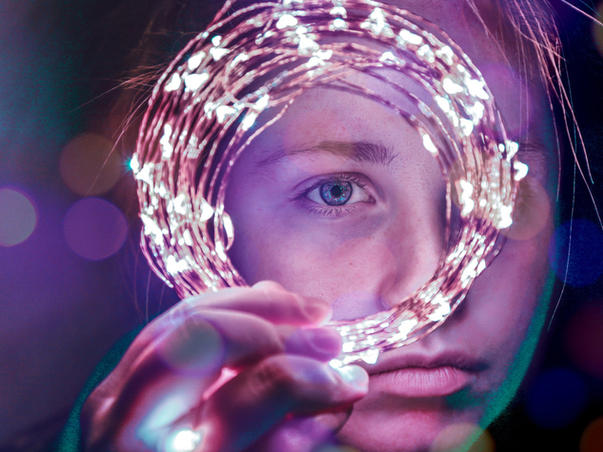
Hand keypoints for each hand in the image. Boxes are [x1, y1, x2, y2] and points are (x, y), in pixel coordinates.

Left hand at [80, 281, 367, 451]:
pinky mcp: (117, 376)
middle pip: (202, 338)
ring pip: (185, 314)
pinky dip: (226, 308)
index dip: (304, 380)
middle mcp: (126, 421)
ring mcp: (112, 392)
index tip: (349, 384)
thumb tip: (339, 389)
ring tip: (309, 312)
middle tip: (331, 339)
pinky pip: (174, 320)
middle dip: (278, 329)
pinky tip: (265, 308)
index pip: (245, 396)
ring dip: (256, 305)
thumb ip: (288, 441)